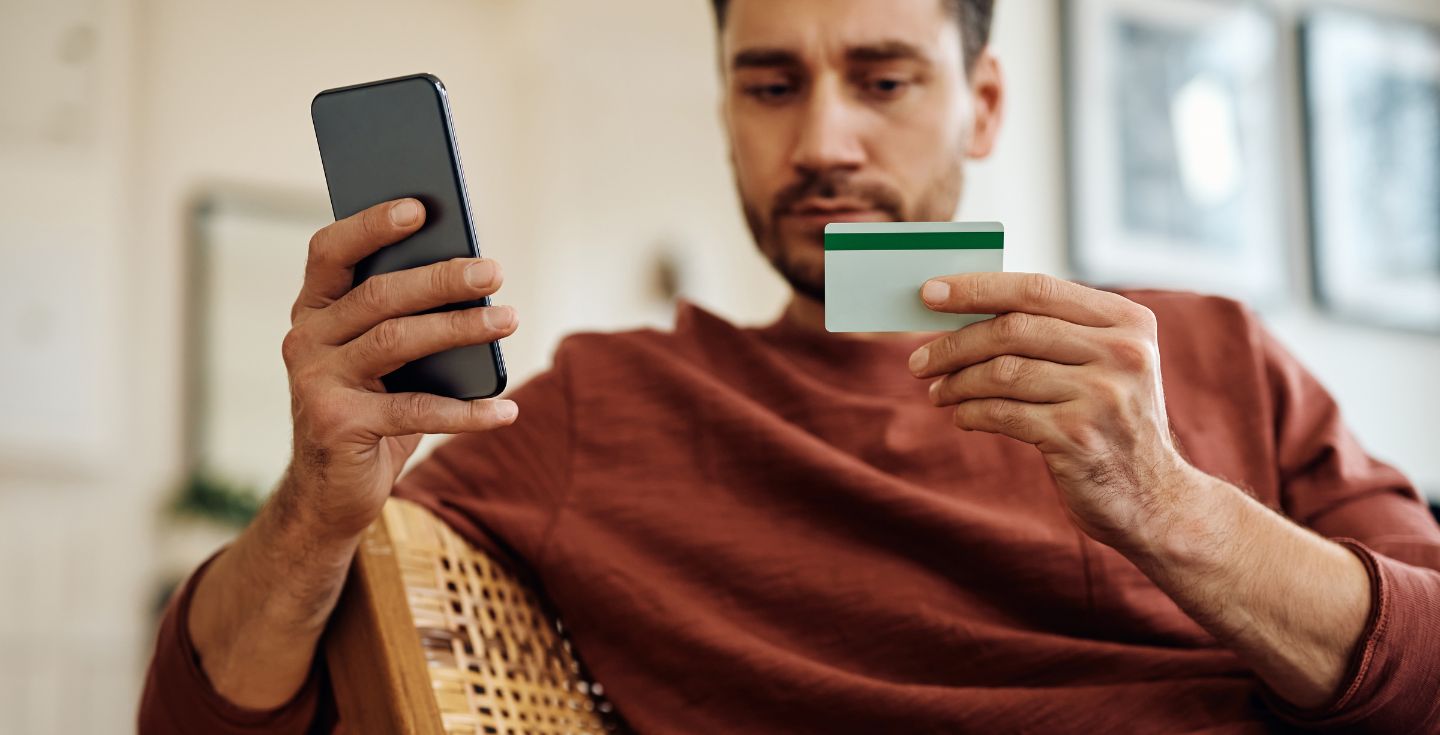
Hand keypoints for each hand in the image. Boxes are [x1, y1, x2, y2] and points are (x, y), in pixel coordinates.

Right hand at [281, 197, 519, 541]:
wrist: (332, 491)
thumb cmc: (373, 408)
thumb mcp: (387, 359)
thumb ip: (409, 318)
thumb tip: (475, 278)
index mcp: (314, 310)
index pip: (331, 251)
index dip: (370, 225)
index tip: (420, 207)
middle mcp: (306, 339)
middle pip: (378, 295)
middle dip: (441, 278)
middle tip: (493, 269)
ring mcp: (316, 383)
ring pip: (396, 341)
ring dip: (461, 329)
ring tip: (510, 319)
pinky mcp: (337, 426)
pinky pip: (415, 411)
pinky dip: (468, 412)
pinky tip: (506, 409)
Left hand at [907, 272, 1191, 549]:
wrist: (1154, 499)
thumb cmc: (1111, 423)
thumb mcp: (1105, 365)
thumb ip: (1055, 332)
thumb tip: (966, 311)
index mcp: (1128, 322)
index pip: (1037, 288)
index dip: (976, 288)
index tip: (929, 293)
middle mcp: (1122, 353)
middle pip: (1013, 329)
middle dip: (955, 343)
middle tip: (919, 361)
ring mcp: (1102, 395)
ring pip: (1002, 372)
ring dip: (957, 382)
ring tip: (938, 392)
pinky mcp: (1078, 437)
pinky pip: (1003, 413)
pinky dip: (972, 412)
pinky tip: (962, 416)